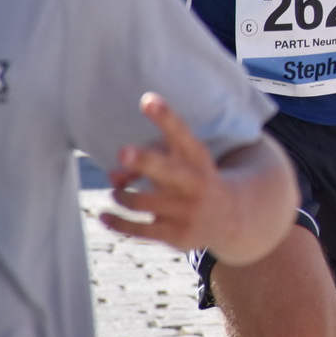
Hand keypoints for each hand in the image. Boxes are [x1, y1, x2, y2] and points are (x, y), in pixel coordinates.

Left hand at [101, 93, 242, 254]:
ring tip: (118, 193)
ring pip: (142, 201)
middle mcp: (197, 184)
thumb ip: (144, 161)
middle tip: (123, 151)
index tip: (148, 100)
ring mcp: (188, 212)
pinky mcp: (178, 236)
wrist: (231, 217)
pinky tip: (104, 215)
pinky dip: (117, 222)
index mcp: (199, 159)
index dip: (166, 118)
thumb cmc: (195, 179)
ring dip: (122, 195)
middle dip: (146, 162)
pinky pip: (139, 229)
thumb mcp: (180, 163)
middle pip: (169, 171)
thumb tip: (111, 176)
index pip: (182, 135)